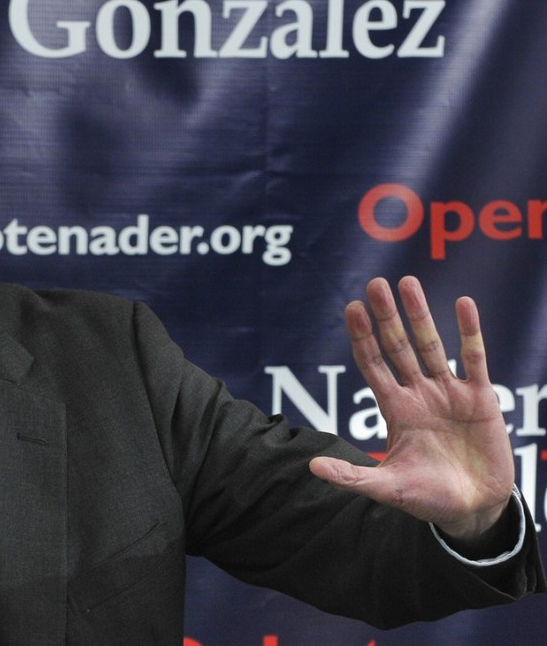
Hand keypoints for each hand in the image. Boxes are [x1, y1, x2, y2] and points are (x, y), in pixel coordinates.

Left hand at [309, 276, 513, 541]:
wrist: (473, 510)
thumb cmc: (427, 498)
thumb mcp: (387, 488)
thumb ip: (352, 476)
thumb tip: (312, 467)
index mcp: (394, 409)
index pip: (372, 364)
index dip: (362, 337)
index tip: (351, 307)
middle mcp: (418, 394)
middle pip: (398, 347)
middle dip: (386, 316)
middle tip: (375, 283)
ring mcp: (448, 393)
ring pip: (431, 346)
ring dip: (420, 315)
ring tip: (408, 283)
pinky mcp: (480, 399)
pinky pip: (474, 359)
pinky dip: (470, 332)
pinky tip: (463, 304)